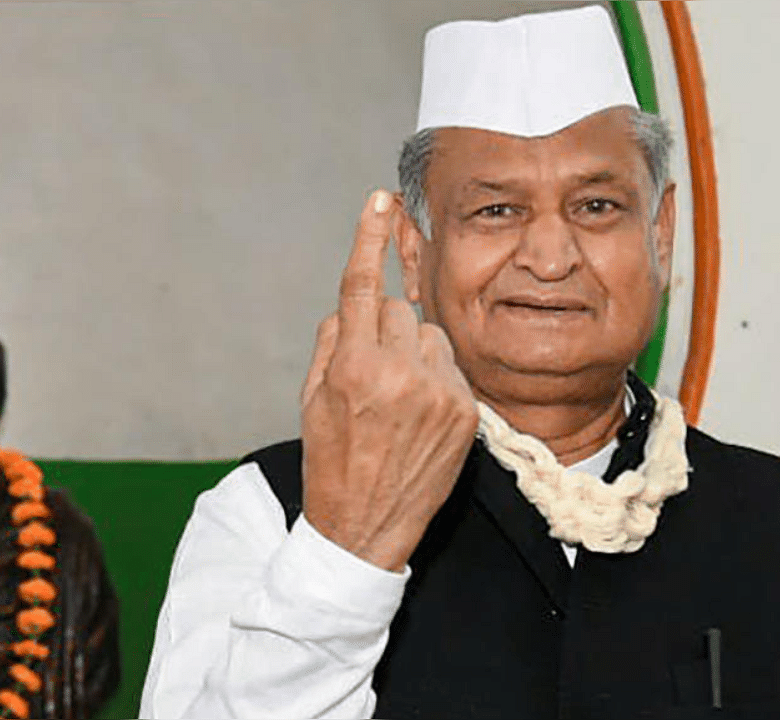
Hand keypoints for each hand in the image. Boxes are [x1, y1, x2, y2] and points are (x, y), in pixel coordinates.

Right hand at [299, 190, 478, 572]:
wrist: (366, 529)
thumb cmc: (332, 462)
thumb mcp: (312, 400)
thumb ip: (332, 342)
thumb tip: (353, 302)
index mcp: (353, 368)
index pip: (362, 286)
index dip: (368, 239)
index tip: (380, 200)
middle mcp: (399, 374)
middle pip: (398, 310)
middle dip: (384, 328)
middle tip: (373, 372)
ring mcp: (438, 393)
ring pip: (430, 335)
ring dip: (415, 352)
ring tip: (399, 400)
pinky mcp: (466, 411)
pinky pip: (452, 366)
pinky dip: (437, 379)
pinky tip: (421, 415)